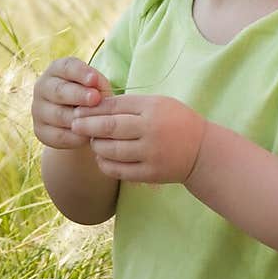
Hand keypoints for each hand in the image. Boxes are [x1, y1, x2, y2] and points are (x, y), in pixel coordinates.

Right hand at [32, 57, 111, 148]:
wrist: (81, 124)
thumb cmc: (93, 98)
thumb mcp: (98, 87)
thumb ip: (98, 85)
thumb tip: (96, 90)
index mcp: (57, 70)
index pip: (66, 67)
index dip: (80, 72)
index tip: (94, 79)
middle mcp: (43, 87)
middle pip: (59, 90)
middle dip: (78, 94)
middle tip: (95, 99)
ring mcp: (38, 109)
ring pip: (58, 115)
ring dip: (77, 118)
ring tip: (95, 121)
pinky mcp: (40, 131)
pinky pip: (58, 135)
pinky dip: (74, 137)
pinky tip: (88, 136)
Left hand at [70, 93, 206, 184]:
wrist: (202, 151)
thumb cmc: (176, 122)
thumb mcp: (158, 104)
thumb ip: (130, 104)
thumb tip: (94, 106)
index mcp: (153, 108)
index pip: (114, 106)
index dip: (92, 109)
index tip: (78, 110)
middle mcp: (151, 130)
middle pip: (109, 127)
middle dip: (87, 126)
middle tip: (75, 125)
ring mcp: (151, 154)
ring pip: (111, 150)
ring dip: (97, 146)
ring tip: (92, 142)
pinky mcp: (151, 174)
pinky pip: (119, 170)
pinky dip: (105, 164)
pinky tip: (103, 158)